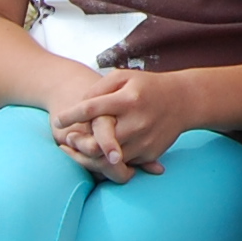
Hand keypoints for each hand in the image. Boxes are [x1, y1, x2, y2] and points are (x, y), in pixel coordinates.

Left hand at [50, 69, 190, 181]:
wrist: (184, 101)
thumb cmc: (147, 86)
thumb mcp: (124, 77)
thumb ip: (99, 88)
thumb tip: (79, 107)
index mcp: (127, 99)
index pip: (91, 109)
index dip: (70, 115)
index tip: (57, 119)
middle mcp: (136, 121)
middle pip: (97, 141)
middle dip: (77, 142)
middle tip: (67, 139)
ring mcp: (144, 140)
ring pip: (108, 159)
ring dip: (89, 156)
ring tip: (78, 148)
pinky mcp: (150, 153)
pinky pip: (124, 163)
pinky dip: (109, 161)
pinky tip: (99, 154)